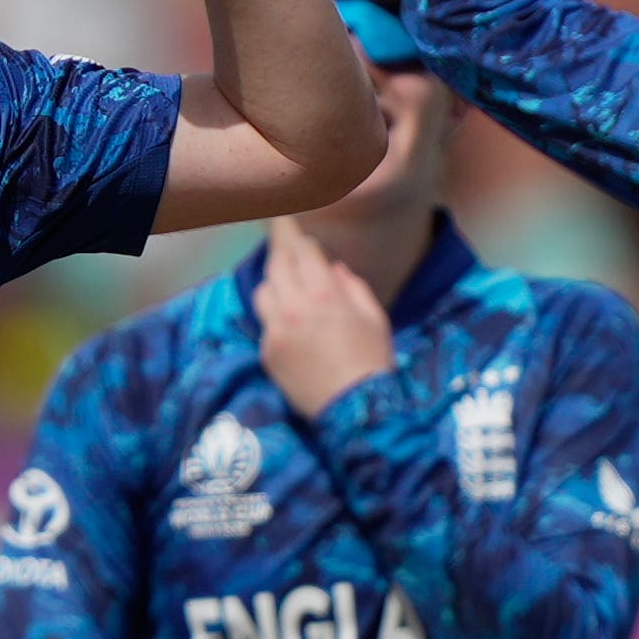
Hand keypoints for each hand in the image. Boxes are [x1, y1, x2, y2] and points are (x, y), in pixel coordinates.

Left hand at [253, 217, 393, 419]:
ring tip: (287, 283)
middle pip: (276, 263)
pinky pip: (265, 322)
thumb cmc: (373, 361)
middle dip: (281, 247)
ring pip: (263, 290)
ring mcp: (276, 330)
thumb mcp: (374, 317)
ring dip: (275, 281)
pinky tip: (291, 322)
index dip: (301, 237)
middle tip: (282, 235)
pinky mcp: (267, 352)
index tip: (297, 227)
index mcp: (325, 294)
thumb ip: (353, 286)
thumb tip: (334, 269)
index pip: (302, 250)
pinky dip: (276, 315)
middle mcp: (294, 307)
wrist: (355, 411)